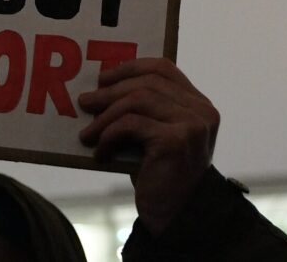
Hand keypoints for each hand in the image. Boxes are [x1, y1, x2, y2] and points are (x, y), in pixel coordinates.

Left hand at [77, 57, 219, 235]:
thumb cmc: (161, 177)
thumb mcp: (154, 136)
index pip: (163, 68)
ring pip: (137, 100)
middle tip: (85, 102)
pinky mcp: (176, 140)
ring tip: (87, 132)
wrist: (176, 219)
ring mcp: (192, 124)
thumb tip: (101, 89)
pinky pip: (131, 124)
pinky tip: (99, 152)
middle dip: (111, 91)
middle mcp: (201, 111)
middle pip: (148, 82)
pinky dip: (109, 135)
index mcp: (199, 104)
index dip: (130, 68)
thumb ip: (144, 111)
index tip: (103, 78)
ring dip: (105, 116)